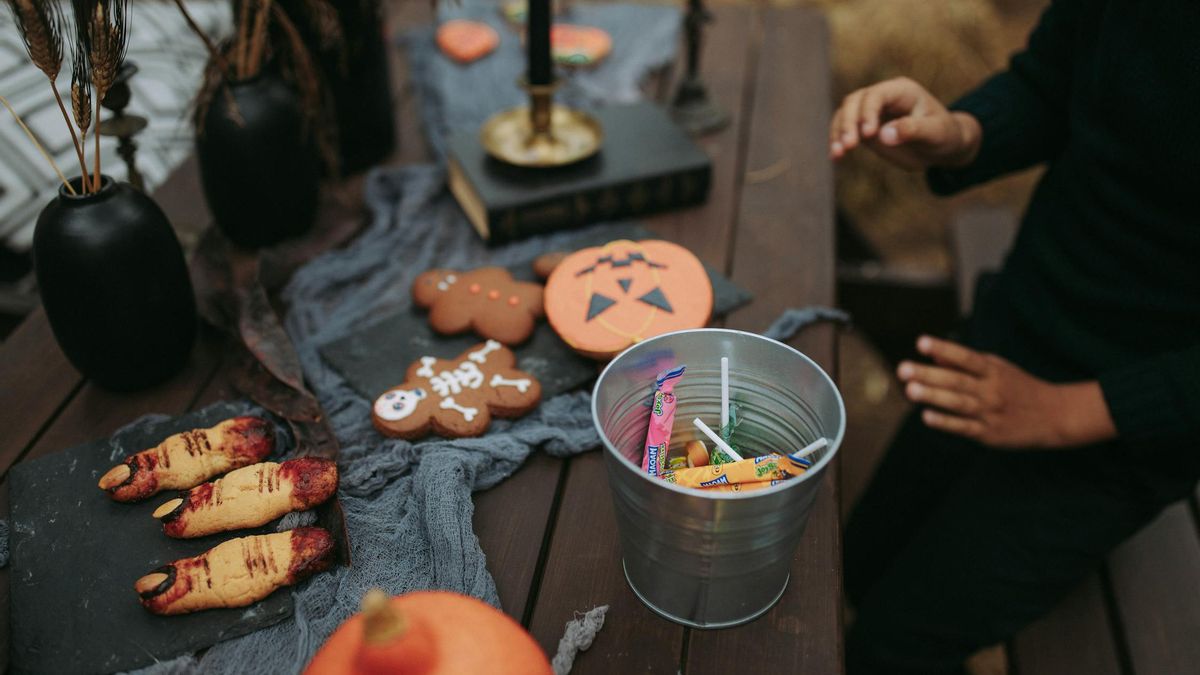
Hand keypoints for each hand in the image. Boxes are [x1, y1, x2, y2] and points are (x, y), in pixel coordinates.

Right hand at [829, 77, 981, 169]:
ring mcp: (871, 112)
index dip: (868, 112)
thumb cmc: (944, 135)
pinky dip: (837, 142)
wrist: (942, 147)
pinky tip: (835, 157)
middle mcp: (882, 97)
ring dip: (838, 133)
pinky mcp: (864, 128)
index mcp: (901, 91)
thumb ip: (913, 131)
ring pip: (845, 114)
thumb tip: (884, 135)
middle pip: (855, 101)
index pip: (876, 95)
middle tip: (849, 146)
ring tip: (838, 154)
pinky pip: (844, 130)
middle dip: (848, 122)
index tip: (868, 134)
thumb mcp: (936, 133)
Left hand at [897, 336, 1117, 448]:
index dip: (944, 349)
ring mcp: (990, 412)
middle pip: (957, 380)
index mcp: (993, 370)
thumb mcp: (997, 369)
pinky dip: (946, 422)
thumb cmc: (1017, 387)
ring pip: (959, 403)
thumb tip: (934, 355)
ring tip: (910, 390)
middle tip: (903, 368)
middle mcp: (992, 390)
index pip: (966, 357)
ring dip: (934, 397)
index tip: (921, 342)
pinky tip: (927, 416)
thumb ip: (964, 364)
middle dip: (929, 375)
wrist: (1054, 416)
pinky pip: (964, 427)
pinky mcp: (989, 434)